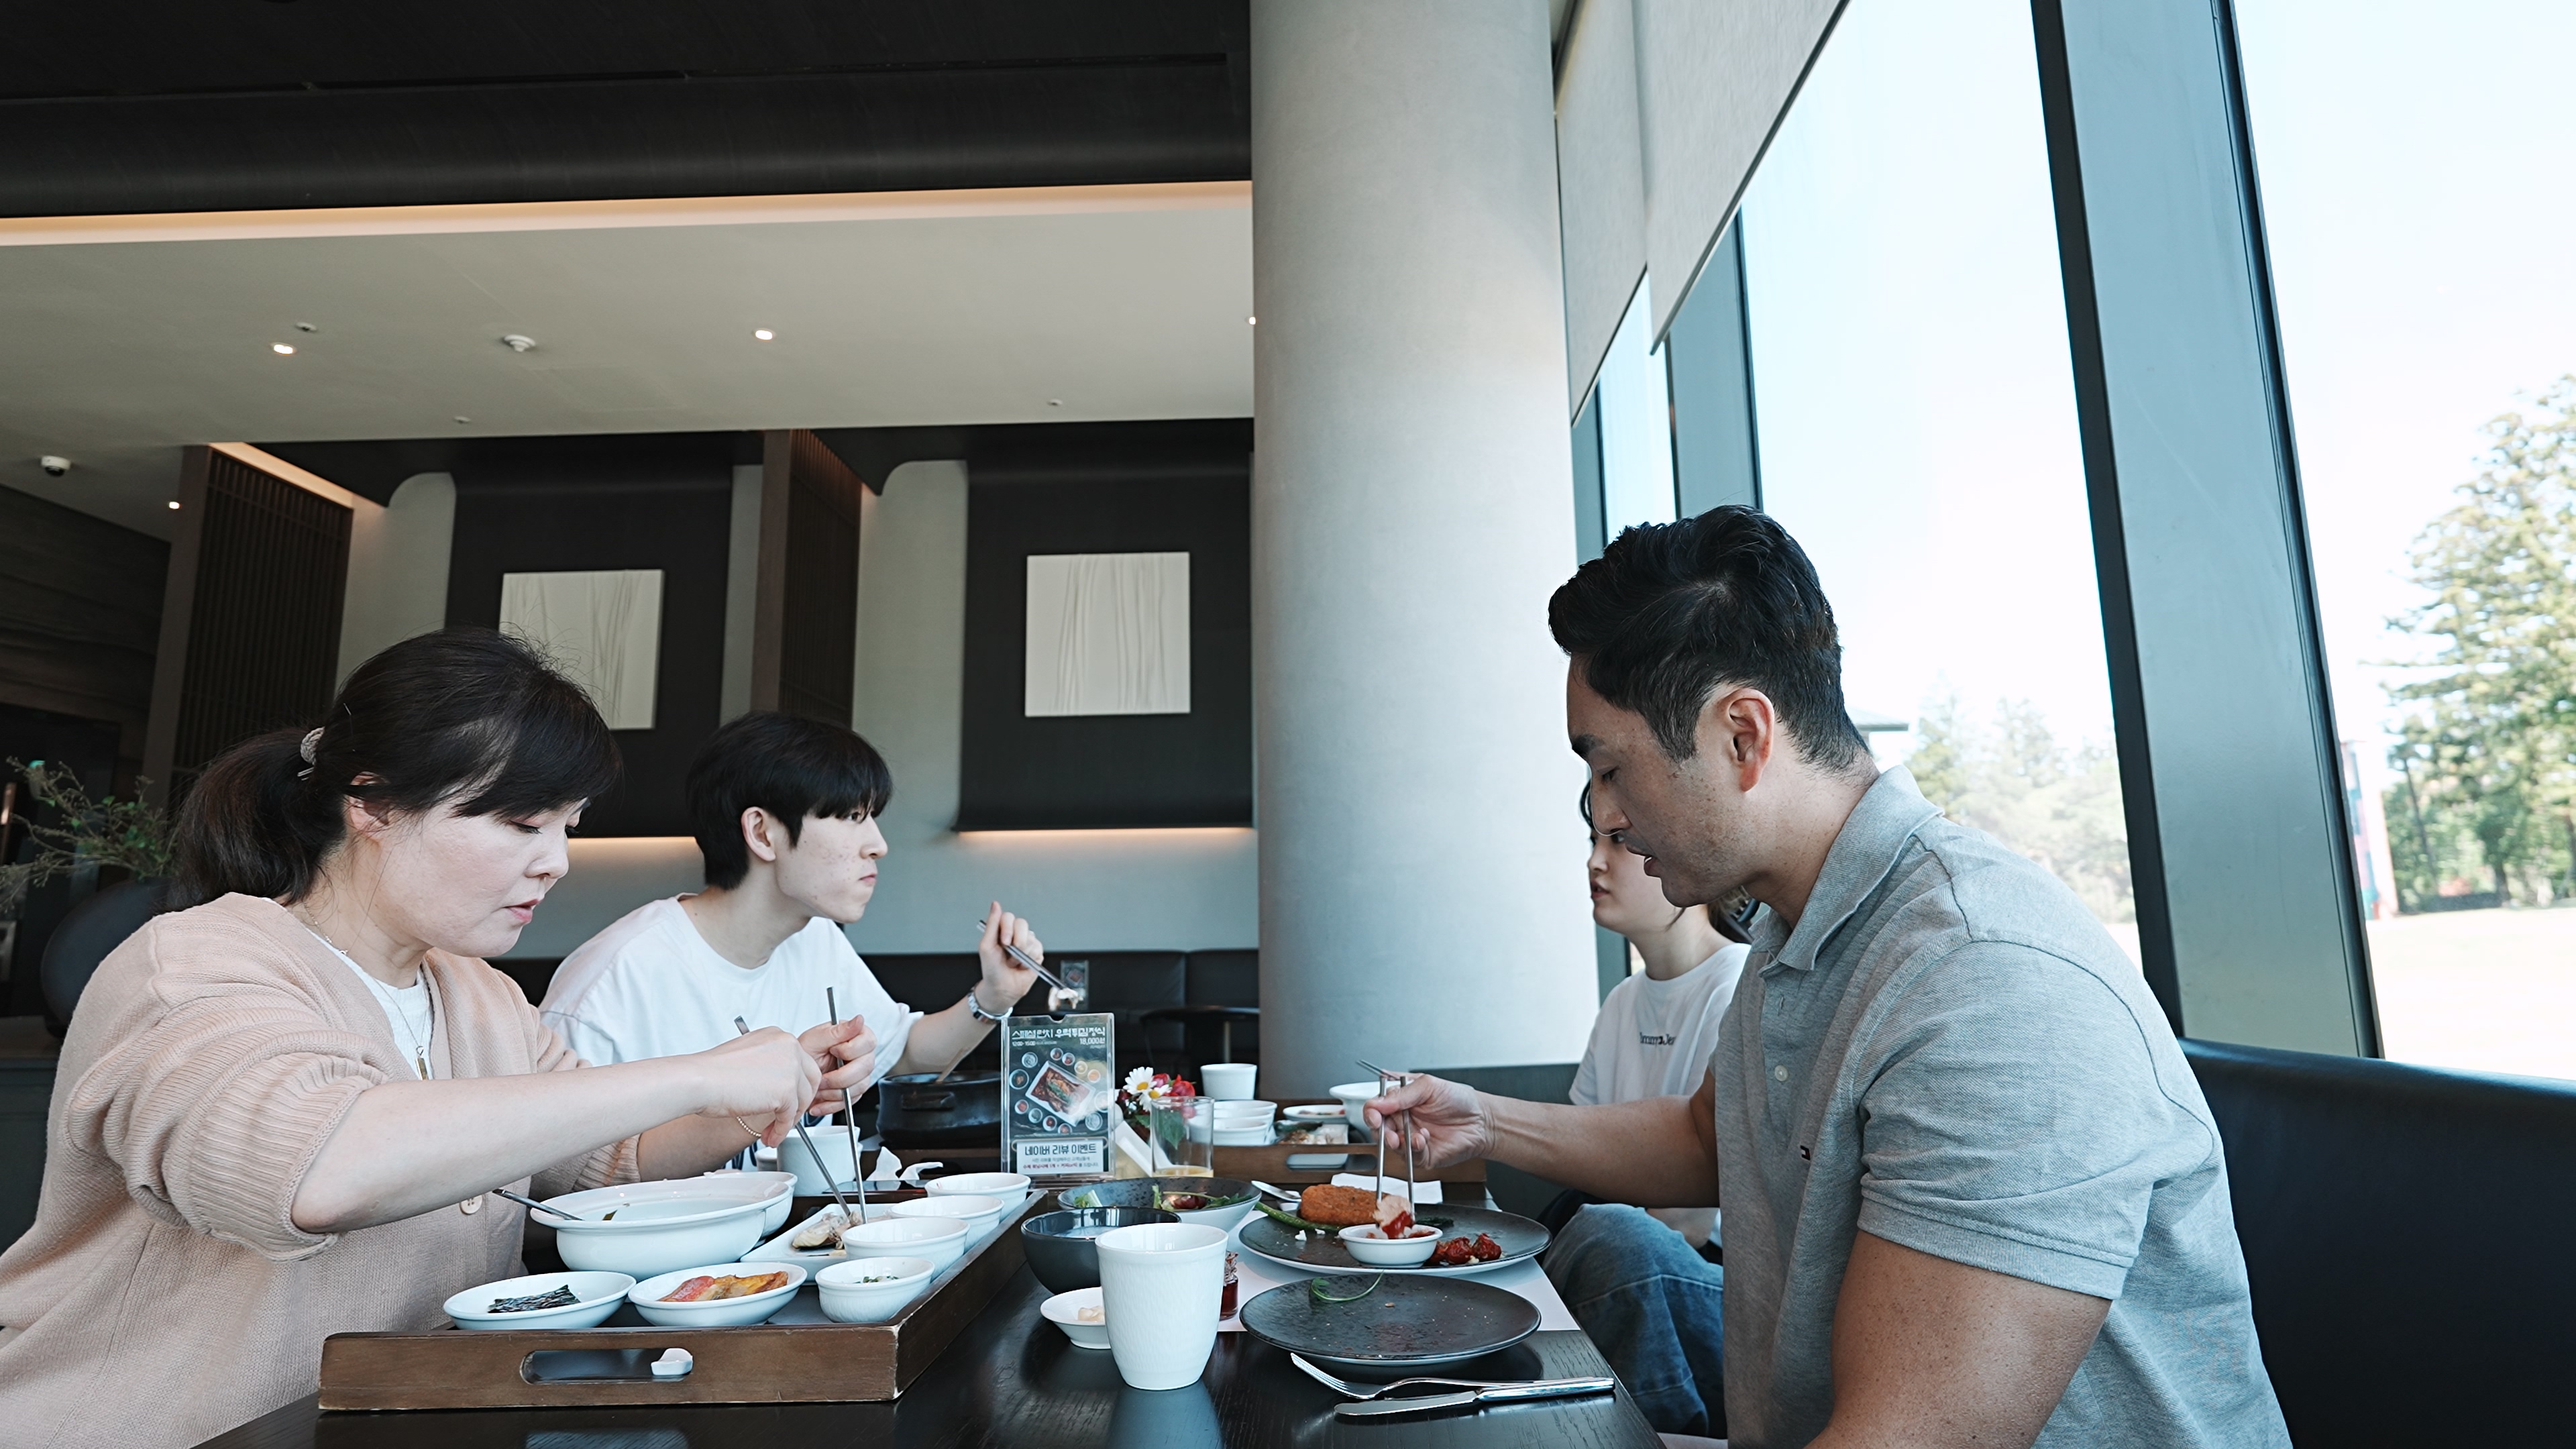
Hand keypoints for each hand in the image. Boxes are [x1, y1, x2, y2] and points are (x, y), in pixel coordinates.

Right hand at [688, 1027, 822, 1147]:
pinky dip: (780, 1130)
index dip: (796, 1087)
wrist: (698, 1080)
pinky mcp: (787, 1090)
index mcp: (779, 1037)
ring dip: (788, 1120)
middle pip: (810, 1080)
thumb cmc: (712, 1072)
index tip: (789, 1100)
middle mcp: (789, 1047)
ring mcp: (791, 1068)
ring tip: (772, 1131)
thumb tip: (779, 1085)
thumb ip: (768, 1066)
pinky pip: (789, 1117)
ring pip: (802, 1101)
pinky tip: (770, 1136)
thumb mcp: (748, 1057)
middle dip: (798, 1103)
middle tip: (785, 1118)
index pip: (802, 1063)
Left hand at [798, 1015, 877, 1116]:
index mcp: (856, 1037)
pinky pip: (850, 1102)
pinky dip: (832, 1104)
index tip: (833, 1051)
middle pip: (866, 1068)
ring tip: (818, 1089)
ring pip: (859, 1087)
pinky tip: (819, 1100)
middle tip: (822, 1077)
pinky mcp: (854, 1092)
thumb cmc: (804, 1053)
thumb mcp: (815, 1039)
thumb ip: (837, 1031)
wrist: (796, 1074)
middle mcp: (862, 1055)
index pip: (868, 1043)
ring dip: (835, 1092)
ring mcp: (860, 1075)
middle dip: (840, 1077)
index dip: (850, 1050)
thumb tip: (858, 1020)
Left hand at [974, 902, 1041, 1014]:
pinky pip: (1037, 948)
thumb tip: (995, 904)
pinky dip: (1029, 958)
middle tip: (1010, 952)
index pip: (1008, 917)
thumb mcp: (986, 946)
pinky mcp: (1036, 952)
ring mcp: (1026, 942)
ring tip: (1013, 962)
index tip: (1004, 941)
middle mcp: (1015, 934)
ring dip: (1021, 953)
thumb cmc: (992, 969)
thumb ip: (992, 924)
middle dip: (1016, 940)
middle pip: (1022, 923)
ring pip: (1030, 937)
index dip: (1007, 927)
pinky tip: (1022, 965)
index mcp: (1001, 930)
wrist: (1002, 988)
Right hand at [1367, 1073, 1493, 1168]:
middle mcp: (1403, 1121)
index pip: (1376, 1107)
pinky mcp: (1422, 1156)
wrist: (1481, 1119)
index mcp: (1401, 1101)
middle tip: (1386, 1129)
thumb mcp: (1428, 1086)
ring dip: (1395, 1141)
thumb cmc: (1459, 1099)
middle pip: (1379, 1129)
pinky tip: (1422, 1139)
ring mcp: (1411, 1139)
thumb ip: (1402, 1094)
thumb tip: (1378, 1102)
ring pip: (1391, 1145)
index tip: (1374, 1113)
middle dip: (1380, 1130)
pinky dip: (1413, 1149)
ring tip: (1404, 1136)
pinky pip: (1410, 1157)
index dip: (1372, 1111)